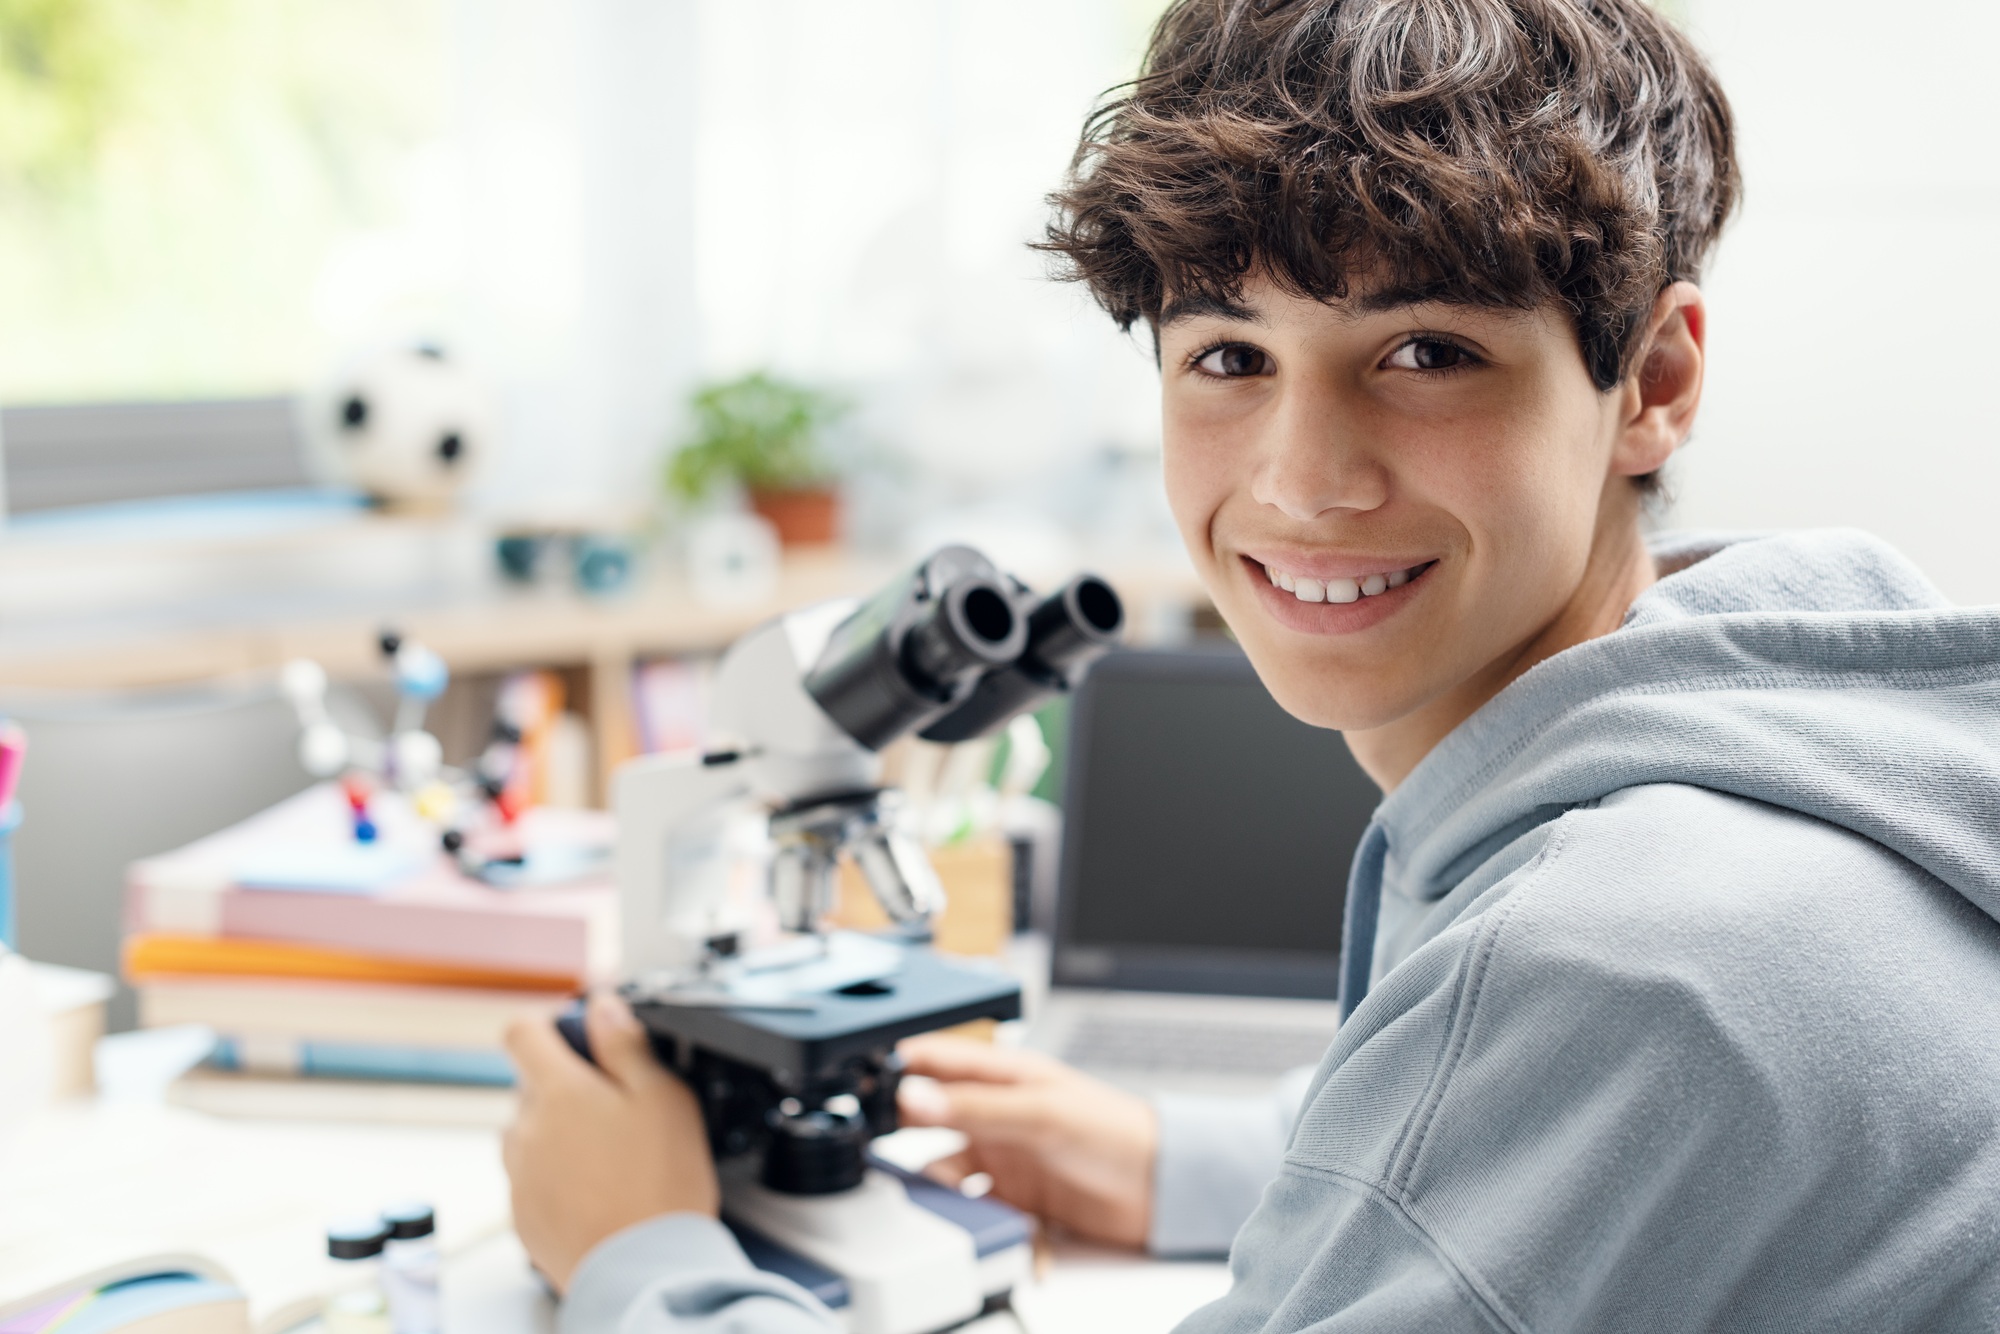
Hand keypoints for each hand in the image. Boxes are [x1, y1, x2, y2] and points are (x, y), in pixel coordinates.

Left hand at [502, 993, 718, 1292]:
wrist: (642, 1270)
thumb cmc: (660, 1184)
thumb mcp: (663, 1097)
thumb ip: (626, 1045)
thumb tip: (602, 1007)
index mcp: (559, 1091)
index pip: (521, 1032)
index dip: (547, 1026)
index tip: (576, 1038)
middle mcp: (526, 1129)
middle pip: (532, 1087)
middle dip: (568, 1088)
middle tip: (618, 1110)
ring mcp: (519, 1174)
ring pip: (530, 1134)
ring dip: (559, 1134)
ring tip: (611, 1158)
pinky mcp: (522, 1215)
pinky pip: (533, 1178)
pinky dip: (558, 1177)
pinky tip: (599, 1192)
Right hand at [896, 1036, 1156, 1250]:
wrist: (1162, 1191)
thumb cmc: (1118, 1131)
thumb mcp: (1040, 1113)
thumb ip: (976, 1107)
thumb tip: (913, 1097)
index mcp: (1001, 1073)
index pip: (933, 1059)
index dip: (893, 1067)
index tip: (855, 1086)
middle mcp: (995, 1113)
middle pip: (929, 1120)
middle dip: (901, 1136)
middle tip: (872, 1153)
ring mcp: (1003, 1158)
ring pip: (944, 1173)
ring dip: (934, 1190)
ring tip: (923, 1204)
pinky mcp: (1013, 1200)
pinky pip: (973, 1212)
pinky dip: (968, 1224)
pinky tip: (973, 1229)